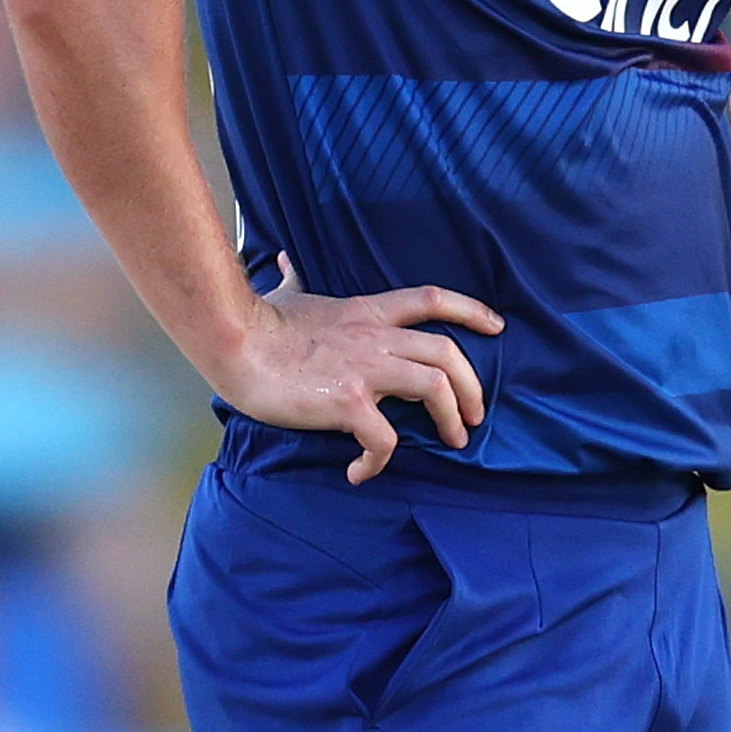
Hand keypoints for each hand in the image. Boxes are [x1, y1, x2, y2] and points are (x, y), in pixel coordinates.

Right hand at [201, 258, 503, 483]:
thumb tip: (284, 260)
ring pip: (436, 388)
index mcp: (368, 312)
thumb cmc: (258, 322)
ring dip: (450, 418)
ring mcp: (365, 369)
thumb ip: (294, 278)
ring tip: (450, 442)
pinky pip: (384, 439)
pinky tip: (361, 472)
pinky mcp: (348, 402)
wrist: (234, 341)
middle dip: (472, 387)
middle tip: (473, 416)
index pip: (433, 300)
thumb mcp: (287, 293)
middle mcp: (376, 338)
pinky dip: (379, 460)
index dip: (472, 311)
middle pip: (448, 353)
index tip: (496, 328)